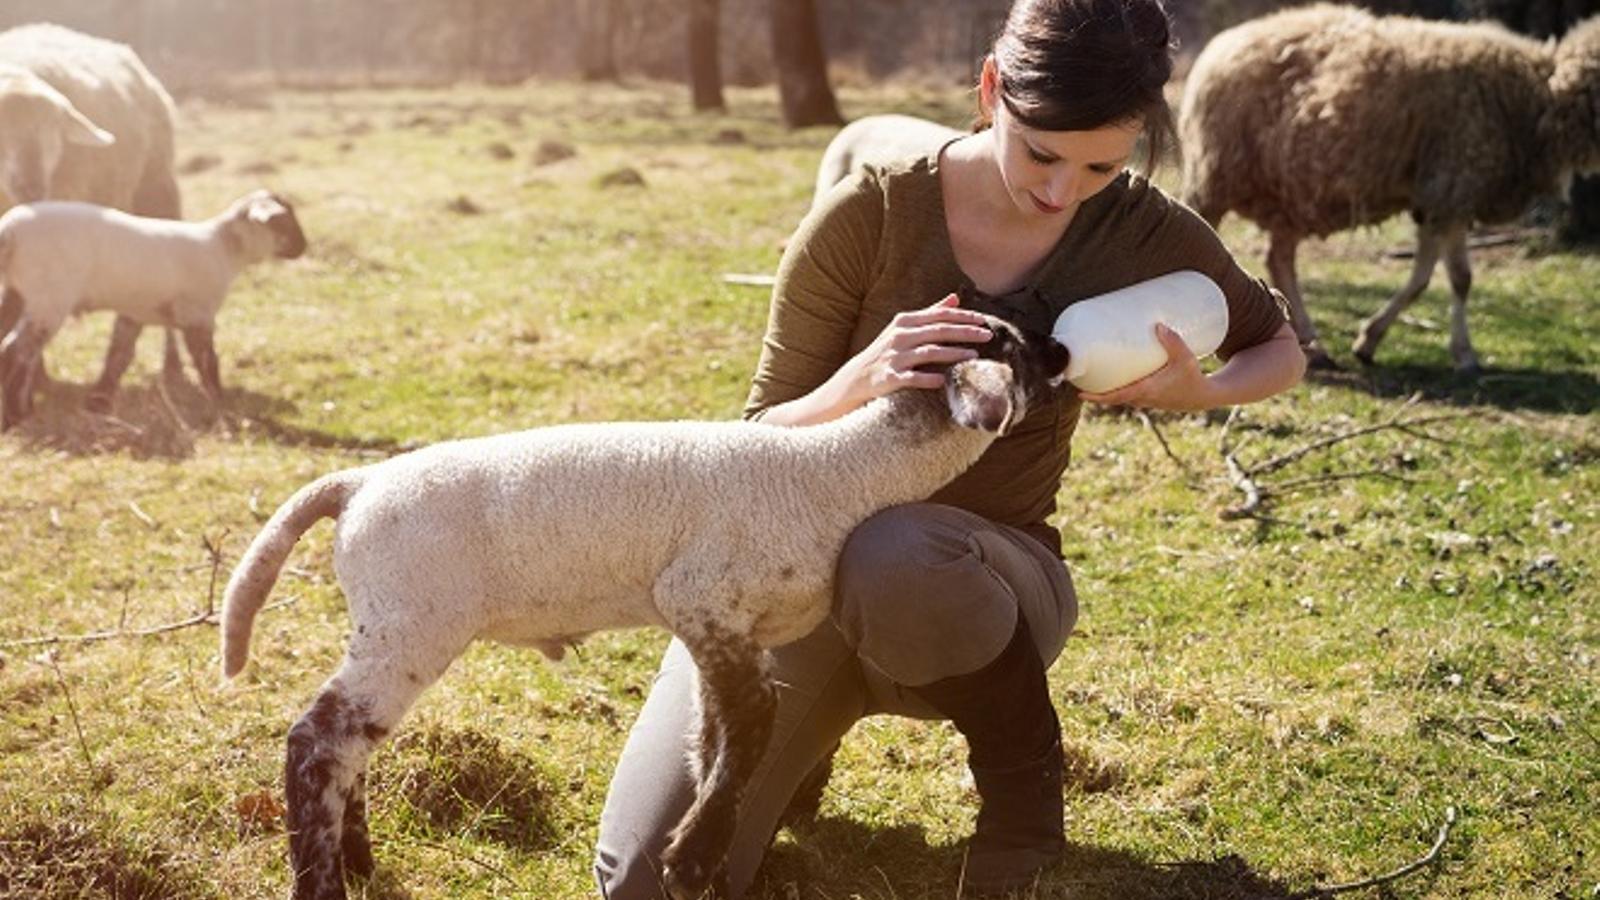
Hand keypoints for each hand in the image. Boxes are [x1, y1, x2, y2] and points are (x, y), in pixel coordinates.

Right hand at [829, 293, 992, 408]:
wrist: (856, 378)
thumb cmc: (886, 351)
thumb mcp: (904, 328)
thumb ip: (930, 313)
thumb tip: (954, 298)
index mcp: (904, 321)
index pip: (939, 315)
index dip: (963, 316)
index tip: (983, 320)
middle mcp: (899, 336)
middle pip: (938, 331)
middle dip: (965, 332)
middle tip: (988, 334)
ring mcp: (894, 357)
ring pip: (929, 352)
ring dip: (953, 353)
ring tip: (974, 355)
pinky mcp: (890, 378)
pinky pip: (912, 378)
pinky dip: (928, 379)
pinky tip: (943, 381)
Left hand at [1077, 323, 1221, 410]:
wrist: (1204, 397)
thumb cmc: (1194, 378)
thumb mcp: (1186, 359)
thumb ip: (1173, 341)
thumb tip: (1157, 324)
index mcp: (1146, 392)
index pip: (1116, 397)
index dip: (1097, 397)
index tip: (1080, 394)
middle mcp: (1141, 399)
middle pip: (1111, 397)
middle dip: (1095, 390)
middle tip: (1078, 377)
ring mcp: (1144, 400)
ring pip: (1119, 395)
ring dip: (1105, 389)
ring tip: (1092, 374)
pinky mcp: (1148, 396)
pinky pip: (1127, 392)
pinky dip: (1117, 387)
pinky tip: (1113, 375)